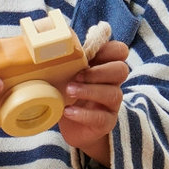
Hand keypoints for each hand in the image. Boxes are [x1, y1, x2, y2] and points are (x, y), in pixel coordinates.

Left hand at [59, 39, 129, 163]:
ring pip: (112, 93)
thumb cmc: (69, 97)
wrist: (73, 129)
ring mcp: (111, 104)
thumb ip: (68, 60)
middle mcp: (112, 84)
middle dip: (99, 71)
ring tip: (69, 91)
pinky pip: (101, 117)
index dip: (110, 49)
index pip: (119, 51)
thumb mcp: (68, 76)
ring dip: (89, 91)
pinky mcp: (106, 122)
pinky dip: (83, 113)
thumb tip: (48, 40)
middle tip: (76, 76)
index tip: (89, 54)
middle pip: (121, 70)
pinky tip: (68, 111)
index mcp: (104, 68)